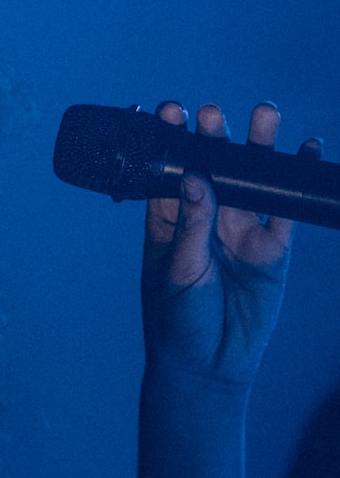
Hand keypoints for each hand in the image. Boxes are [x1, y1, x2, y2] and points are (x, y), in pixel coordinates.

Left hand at [140, 102, 320, 388]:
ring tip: (265, 114)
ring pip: (252, 180)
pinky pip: (286, 211)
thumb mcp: (177, 271)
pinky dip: (295, 183)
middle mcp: (206, 217)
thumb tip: (196, 179)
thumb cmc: (176, 321)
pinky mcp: (272, 249)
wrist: (210, 367)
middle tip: (213, 113)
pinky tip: (306, 152)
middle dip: (214, 136)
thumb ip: (190, 226)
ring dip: (258, 147)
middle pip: (212, 166)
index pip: (170, 170)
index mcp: (170, 219)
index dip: (171, 140)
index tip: (171, 110)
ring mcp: (241, 230)